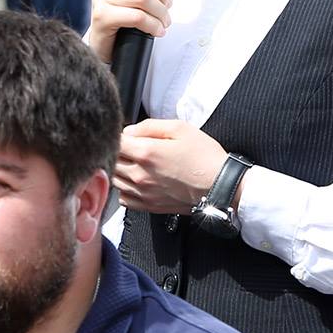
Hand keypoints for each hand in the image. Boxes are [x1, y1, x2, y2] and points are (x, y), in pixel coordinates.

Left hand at [114, 120, 229, 215]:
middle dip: (119, 151)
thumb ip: (149, 126)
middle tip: (133, 148)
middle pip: (112, 161)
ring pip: (115, 179)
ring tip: (135, 164)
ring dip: (120, 169)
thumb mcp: (180, 129)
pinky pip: (123, 198)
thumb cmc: (204, 157)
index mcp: (146, 153)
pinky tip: (136, 181)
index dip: (119, 135)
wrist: (220, 186)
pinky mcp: (148, 206)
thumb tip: (129, 131)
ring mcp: (143, 193)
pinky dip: (125, 189)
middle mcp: (140, 175)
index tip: (129, 135)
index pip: (115, 142)